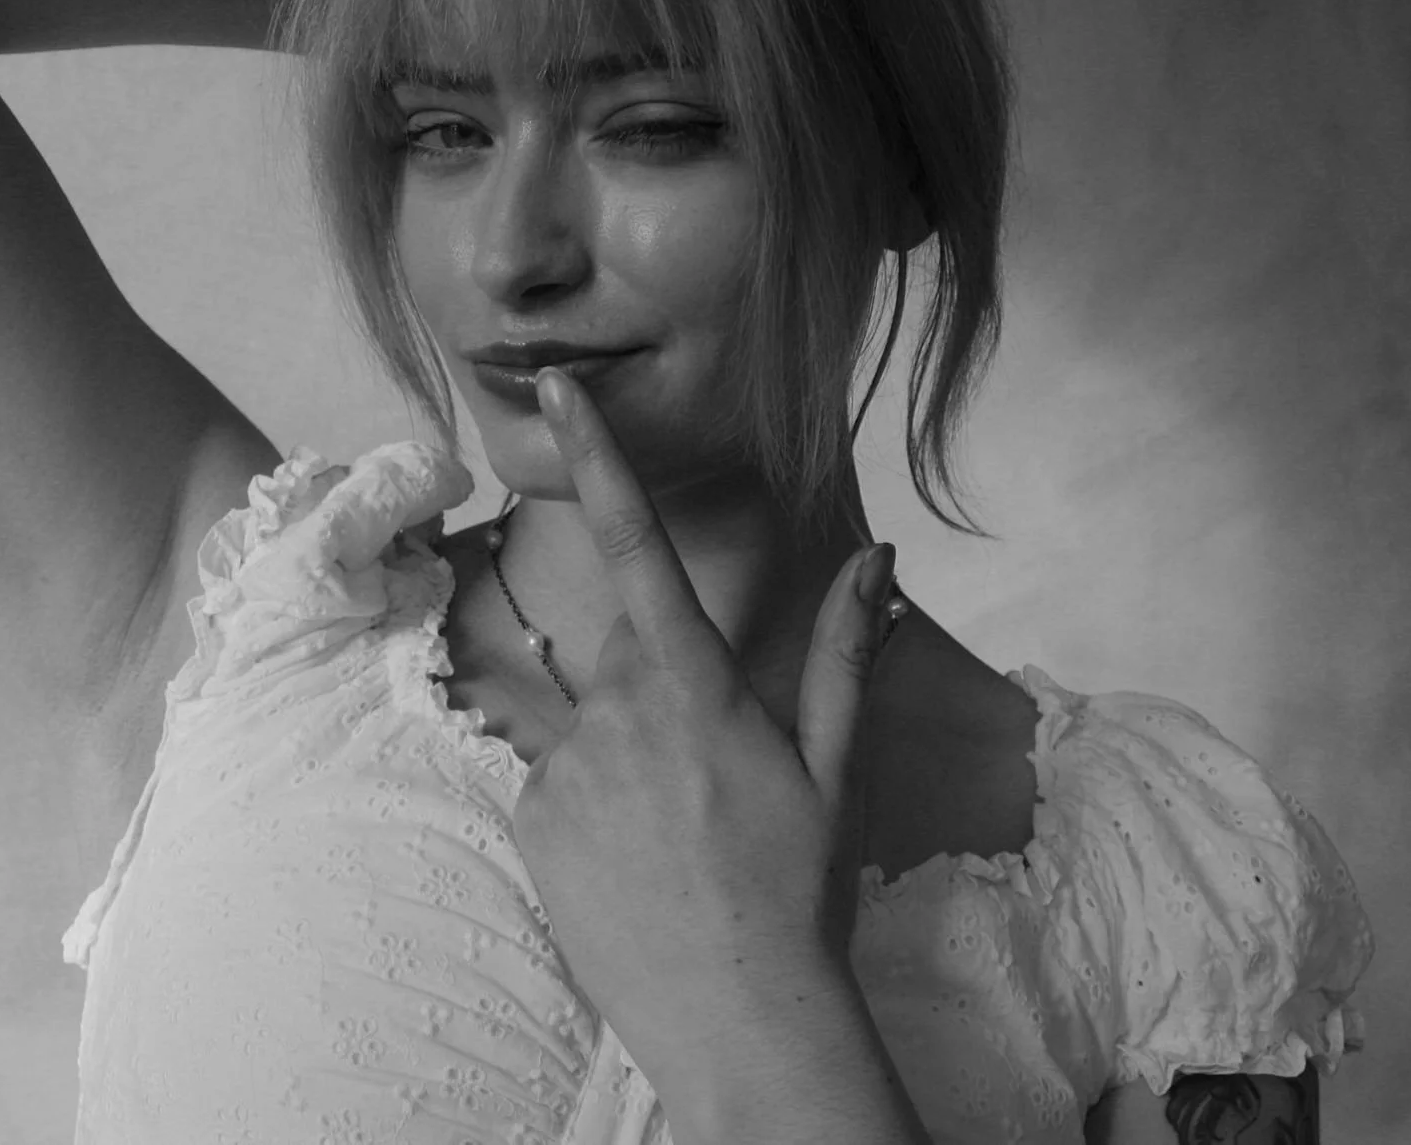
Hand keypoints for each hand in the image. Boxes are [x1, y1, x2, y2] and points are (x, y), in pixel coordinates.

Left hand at [511, 365, 900, 1096]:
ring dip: (629, 756)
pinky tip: (639, 863)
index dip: (599, 456)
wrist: (740, 1020)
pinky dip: (595, 806)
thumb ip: (847, 651)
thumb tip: (878, 557)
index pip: (639, 544)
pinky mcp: (532, 823)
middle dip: (662, 688)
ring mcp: (565, 771)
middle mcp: (617, 712)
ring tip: (680, 838)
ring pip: (593, 725)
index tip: (557, 389)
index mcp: (694, 685)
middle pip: (625, 655)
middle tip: (711, 778)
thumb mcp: (837, 768)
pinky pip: (559, 784)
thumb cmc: (800, 888)